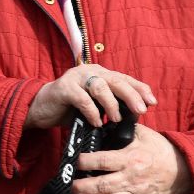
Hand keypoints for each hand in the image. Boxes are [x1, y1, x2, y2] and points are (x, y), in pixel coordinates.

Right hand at [25, 63, 155, 129]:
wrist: (40, 109)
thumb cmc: (69, 108)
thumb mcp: (94, 106)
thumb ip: (111, 105)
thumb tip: (134, 116)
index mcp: (99, 73)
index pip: (124, 78)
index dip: (140, 89)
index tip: (152, 102)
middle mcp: (89, 71)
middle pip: (116, 80)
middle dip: (131, 95)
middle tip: (141, 110)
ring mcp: (75, 77)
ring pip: (100, 87)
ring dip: (111, 104)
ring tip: (116, 119)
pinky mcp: (63, 88)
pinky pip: (82, 99)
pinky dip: (92, 112)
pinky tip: (96, 122)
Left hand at [69, 125, 190, 193]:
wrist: (183, 171)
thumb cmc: (159, 150)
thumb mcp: (142, 134)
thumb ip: (121, 129)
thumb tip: (101, 122)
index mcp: (130, 159)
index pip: (103, 161)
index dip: (86, 161)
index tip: (73, 160)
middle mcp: (131, 179)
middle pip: (103, 184)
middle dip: (83, 185)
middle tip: (68, 185)